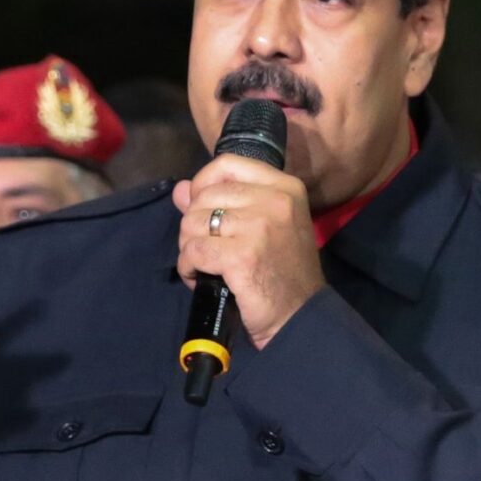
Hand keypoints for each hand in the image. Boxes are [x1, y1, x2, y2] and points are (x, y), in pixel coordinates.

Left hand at [173, 153, 322, 348]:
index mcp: (285, 187)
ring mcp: (258, 226)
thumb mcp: (264, 228)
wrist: (301, 316)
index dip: (203, 183)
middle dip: (193, 224)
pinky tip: (199, 278)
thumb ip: (223, 203)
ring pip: (194, 223)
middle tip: (204, 249)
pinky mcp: (241, 256)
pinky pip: (193, 251)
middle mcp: (275, 200)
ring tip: (204, 266)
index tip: (201, 208)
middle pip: (205, 196)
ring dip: (189, 248)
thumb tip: (180, 190)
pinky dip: (188, 267)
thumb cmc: (283, 273)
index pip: (228, 164)